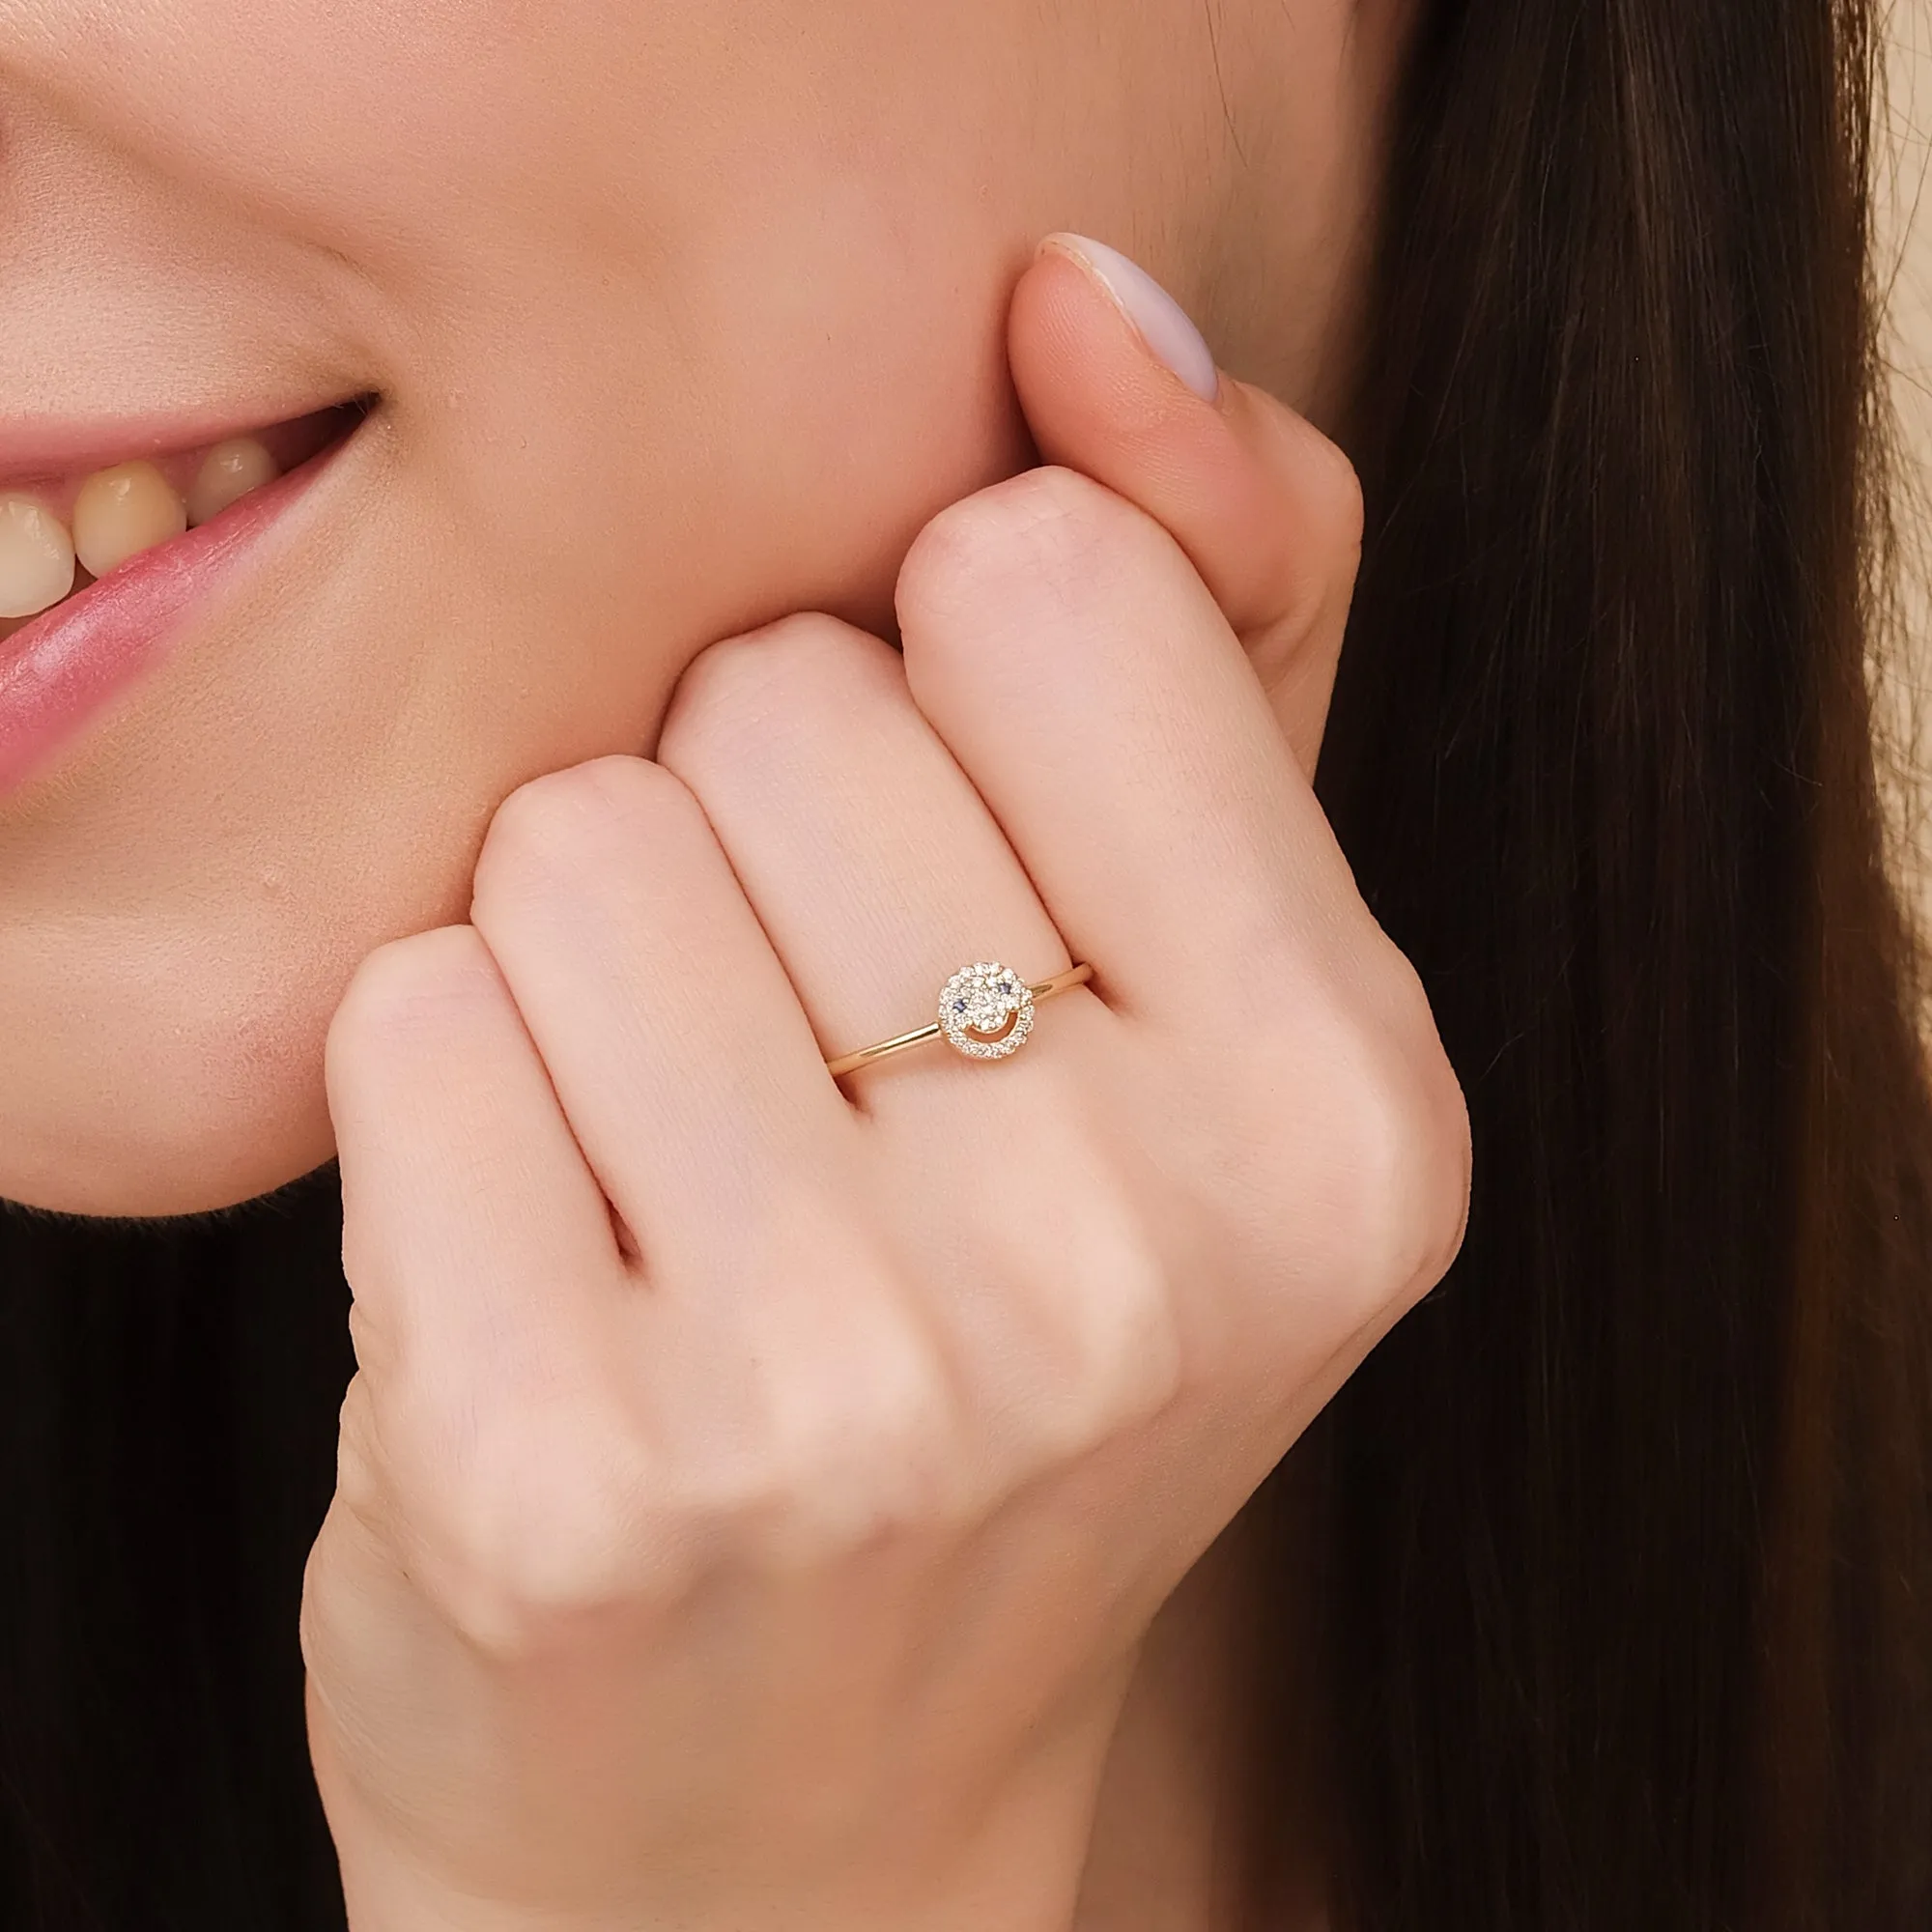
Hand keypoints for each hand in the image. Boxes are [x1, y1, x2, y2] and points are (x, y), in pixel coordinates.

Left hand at [303, 236, 1470, 1931]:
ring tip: (683, 1184)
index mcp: (1348, 1122)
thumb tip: (1094, 310)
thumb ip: (1206, 622)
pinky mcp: (557, 1476)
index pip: (1045, 582)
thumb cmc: (980, 1363)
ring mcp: (852, 1390)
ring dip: (588, 964)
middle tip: (810, 1089)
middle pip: (784, 695)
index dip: (949, 689)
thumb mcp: (1185, 1012)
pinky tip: (553, 1277)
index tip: (957, 878)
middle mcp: (1142, 1263)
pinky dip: (445, 1100)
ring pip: (572, 835)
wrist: (777, 1832)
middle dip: (756, 840)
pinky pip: (409, 1010)